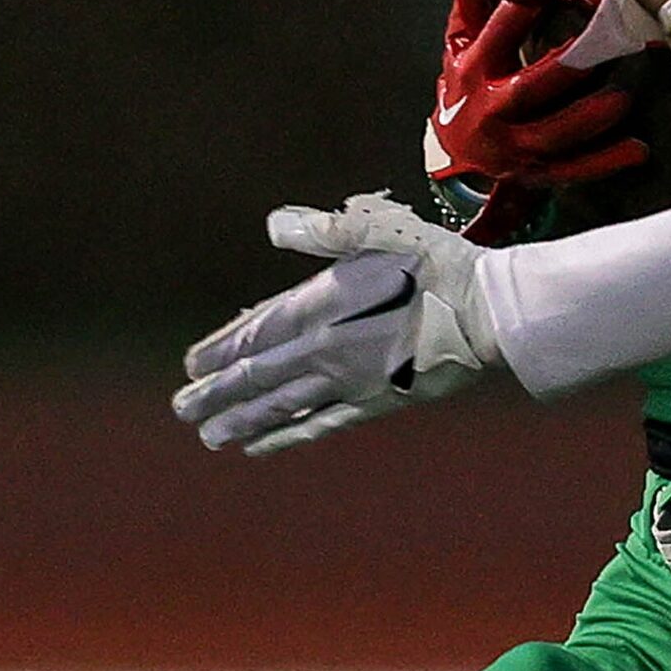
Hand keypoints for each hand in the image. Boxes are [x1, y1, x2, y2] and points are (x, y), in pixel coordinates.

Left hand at [173, 194, 502, 455]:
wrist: (487, 314)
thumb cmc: (438, 266)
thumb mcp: (380, 232)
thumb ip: (324, 232)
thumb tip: (274, 225)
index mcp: (319, 307)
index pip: (254, 333)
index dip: (219, 351)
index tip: (191, 365)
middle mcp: (323, 350)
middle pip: (255, 378)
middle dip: (215, 394)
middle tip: (183, 409)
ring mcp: (347, 382)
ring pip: (279, 407)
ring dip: (240, 421)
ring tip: (210, 434)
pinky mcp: (375, 403)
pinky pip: (318, 425)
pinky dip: (285, 437)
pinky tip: (262, 446)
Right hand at [426, 0, 644, 239]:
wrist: (455, 151)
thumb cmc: (465, 82)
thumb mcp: (459, 39)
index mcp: (474, 68)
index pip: (495, 36)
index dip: (519, 12)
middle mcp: (491, 108)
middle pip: (527, 88)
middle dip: (560, 70)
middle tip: (598, 48)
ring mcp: (515, 145)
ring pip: (554, 134)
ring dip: (588, 118)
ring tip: (622, 99)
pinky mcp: (538, 170)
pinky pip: (574, 169)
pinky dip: (606, 162)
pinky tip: (638, 149)